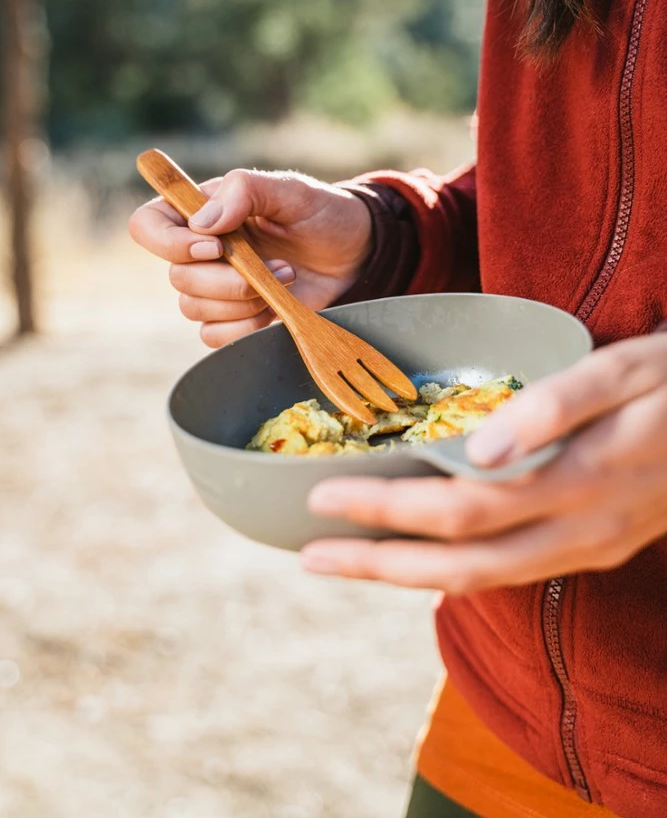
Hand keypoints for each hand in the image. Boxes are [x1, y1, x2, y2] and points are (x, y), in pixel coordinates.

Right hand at [129, 169, 371, 346]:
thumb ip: (245, 191)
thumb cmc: (321, 213)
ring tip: (284, 280)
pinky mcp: (234, 317)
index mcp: (200, 210)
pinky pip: (214, 336)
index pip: (147, 225)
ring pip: (193, 310)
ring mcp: (214, 286)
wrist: (354, 253)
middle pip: (176, 277)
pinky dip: (244, 328)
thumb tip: (202, 224)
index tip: (215, 247)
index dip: (169, 243)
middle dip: (226, 280)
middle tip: (272, 266)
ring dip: (242, 302)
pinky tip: (275, 307)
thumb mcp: (290, 190)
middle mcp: (198, 250)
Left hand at [301, 334, 666, 593]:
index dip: (388, 509)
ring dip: (409, 574)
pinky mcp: (596, 547)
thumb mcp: (626, 371)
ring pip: (484, 580)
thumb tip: (480, 449)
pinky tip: (420, 555)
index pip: (461, 512)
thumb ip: (556, 404)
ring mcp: (589, 548)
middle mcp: (579, 531)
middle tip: (310, 555)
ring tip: (347, 560)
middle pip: (461, 567)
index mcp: (578, 484)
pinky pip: (510, 571)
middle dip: (380, 564)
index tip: (324, 493)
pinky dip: (453, 568)